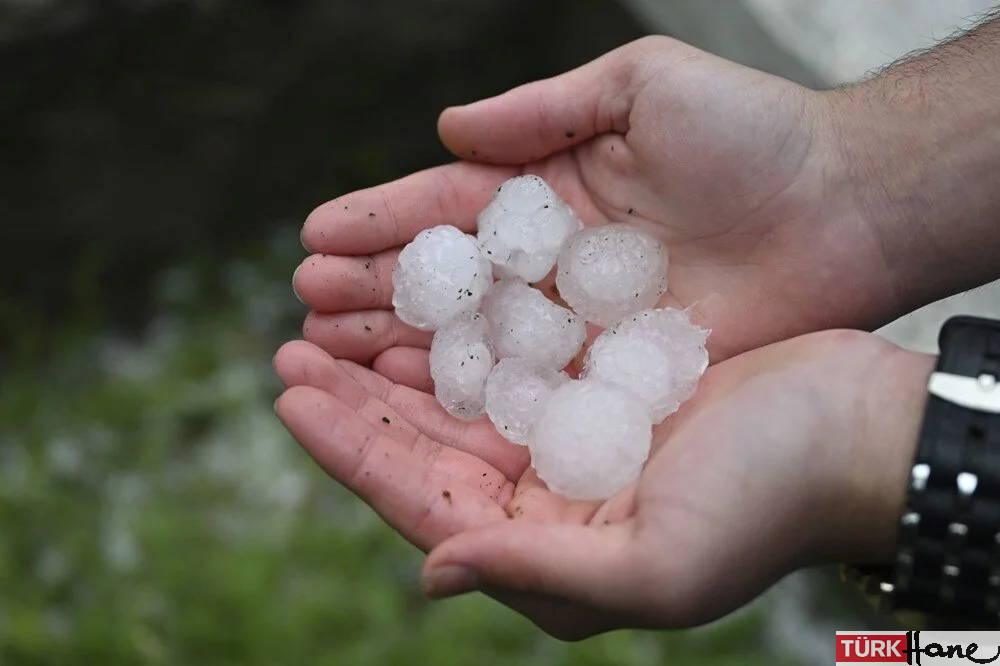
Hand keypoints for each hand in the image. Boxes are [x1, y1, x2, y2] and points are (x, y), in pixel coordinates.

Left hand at [274, 330, 931, 638]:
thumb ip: (536, 571)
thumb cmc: (769, 504)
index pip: (424, 501)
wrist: (854, 430)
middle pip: (427, 446)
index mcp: (551, 546)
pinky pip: (508, 354)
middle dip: (356, 400)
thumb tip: (429, 572)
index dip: (351, 451)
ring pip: (458, 397)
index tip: (291, 397)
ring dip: (397, 359)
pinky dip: (461, 328)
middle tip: (291, 348)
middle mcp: (551, 496)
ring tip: (334, 316)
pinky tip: (424, 298)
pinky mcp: (599, 382)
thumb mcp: (654, 567)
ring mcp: (572, 436)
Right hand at [294, 35, 898, 372]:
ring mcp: (578, 321)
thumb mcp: (642, 87)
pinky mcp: (611, 371)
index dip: (382, 224)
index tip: (315, 239)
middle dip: (372, 294)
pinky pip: (528, 385)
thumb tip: (448, 127)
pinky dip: (468, 393)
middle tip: (304, 312)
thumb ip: (543, 110)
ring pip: (471, 338)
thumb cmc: (751, 135)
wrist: (846, 211)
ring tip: (330, 355)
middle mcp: (552, 260)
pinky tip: (410, 400)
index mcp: (550, 190)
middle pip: (445, 281)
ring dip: (399, 348)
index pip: (448, 209)